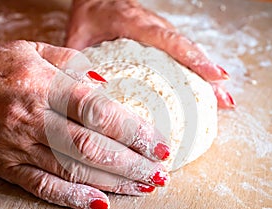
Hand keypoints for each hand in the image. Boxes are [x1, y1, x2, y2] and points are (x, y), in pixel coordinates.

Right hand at [0, 41, 170, 208]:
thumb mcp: (33, 50)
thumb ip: (72, 62)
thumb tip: (105, 83)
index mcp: (43, 86)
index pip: (98, 111)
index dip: (134, 131)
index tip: (160, 144)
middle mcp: (33, 119)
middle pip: (92, 147)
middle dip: (132, 163)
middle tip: (160, 173)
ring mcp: (19, 146)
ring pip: (73, 171)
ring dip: (113, 182)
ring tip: (143, 187)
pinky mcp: (8, 166)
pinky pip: (43, 187)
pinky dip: (73, 199)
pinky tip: (101, 204)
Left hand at [66, 0, 234, 108]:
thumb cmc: (90, 13)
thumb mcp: (78, 35)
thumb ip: (79, 60)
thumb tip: (81, 90)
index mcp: (134, 23)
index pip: (169, 41)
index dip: (194, 59)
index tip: (215, 77)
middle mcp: (154, 27)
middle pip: (186, 51)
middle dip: (208, 76)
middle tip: (224, 101)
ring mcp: (159, 33)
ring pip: (187, 54)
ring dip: (206, 78)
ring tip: (222, 101)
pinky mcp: (160, 40)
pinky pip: (181, 56)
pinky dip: (195, 72)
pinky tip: (203, 90)